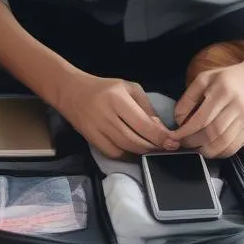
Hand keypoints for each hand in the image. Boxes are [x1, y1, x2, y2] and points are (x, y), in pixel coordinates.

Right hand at [54, 72, 179, 158]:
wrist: (71, 91)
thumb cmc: (104, 88)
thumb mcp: (129, 88)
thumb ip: (146, 107)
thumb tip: (160, 129)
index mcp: (118, 98)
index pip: (143, 124)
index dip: (160, 136)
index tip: (172, 142)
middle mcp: (107, 114)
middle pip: (135, 140)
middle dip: (153, 146)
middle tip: (166, 148)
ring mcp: (97, 128)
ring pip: (125, 148)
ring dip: (142, 152)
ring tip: (152, 149)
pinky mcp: (91, 139)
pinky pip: (113, 153)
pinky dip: (127, 155)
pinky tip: (135, 152)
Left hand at [172, 51, 243, 157]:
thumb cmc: (228, 78)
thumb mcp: (205, 79)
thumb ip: (189, 97)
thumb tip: (179, 119)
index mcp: (223, 91)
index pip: (202, 118)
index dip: (186, 131)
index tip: (176, 135)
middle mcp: (237, 106)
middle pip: (213, 132)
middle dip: (195, 141)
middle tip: (184, 142)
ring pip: (225, 142)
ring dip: (207, 150)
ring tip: (197, 148)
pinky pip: (236, 146)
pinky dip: (221, 152)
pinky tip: (212, 149)